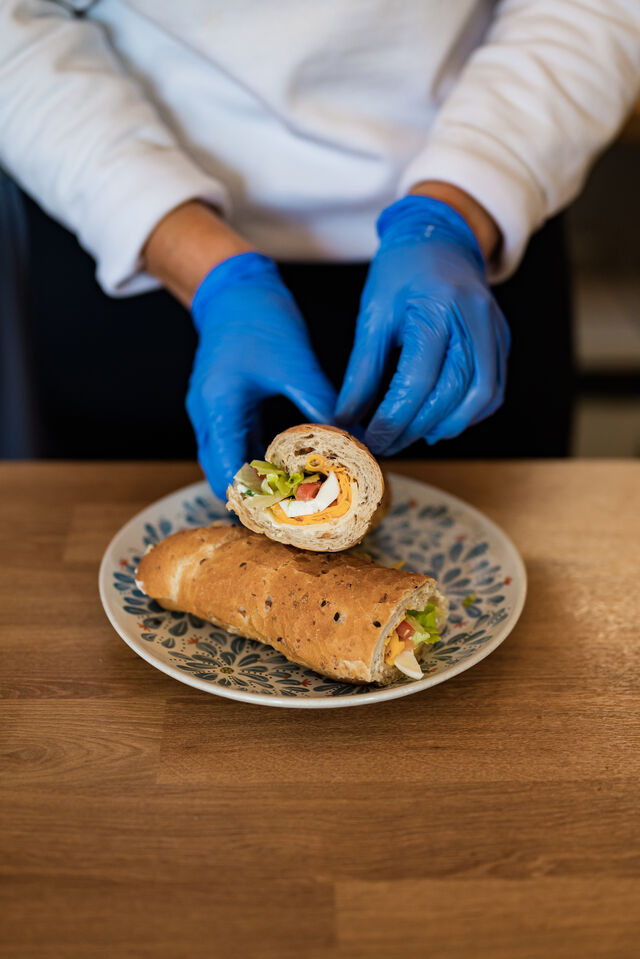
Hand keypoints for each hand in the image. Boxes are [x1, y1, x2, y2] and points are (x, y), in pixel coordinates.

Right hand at [187, 252, 335, 497]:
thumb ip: (318, 402)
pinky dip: (254, 462)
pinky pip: (234, 446)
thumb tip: (348, 437)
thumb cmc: (257, 316)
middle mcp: (207, 416)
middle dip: (252, 500)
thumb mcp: (294, 361)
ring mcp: (211, 412)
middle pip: (221, 475)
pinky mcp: (222, 407)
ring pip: (226, 463)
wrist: (232, 287)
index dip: (252, 500)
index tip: (281, 519)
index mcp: (219, 407)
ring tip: (289, 502)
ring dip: (252, 483)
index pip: (228, 471)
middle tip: (289, 519)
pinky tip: (283, 470)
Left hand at [335, 195, 509, 454]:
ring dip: (446, 425)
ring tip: (411, 435)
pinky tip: (439, 421)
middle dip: (416, 428)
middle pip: (451, 394)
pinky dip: (468, 413)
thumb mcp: (373, 315)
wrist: (440, 240)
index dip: (393, 419)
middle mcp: (474, 321)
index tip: (370, 440)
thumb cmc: (402, 273)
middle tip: (387, 445)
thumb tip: (346, 418)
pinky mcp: (502, 341)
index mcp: (437, 309)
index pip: (417, 381)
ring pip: (481, 397)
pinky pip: (493, 390)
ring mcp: (495, 331)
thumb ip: (362, 371)